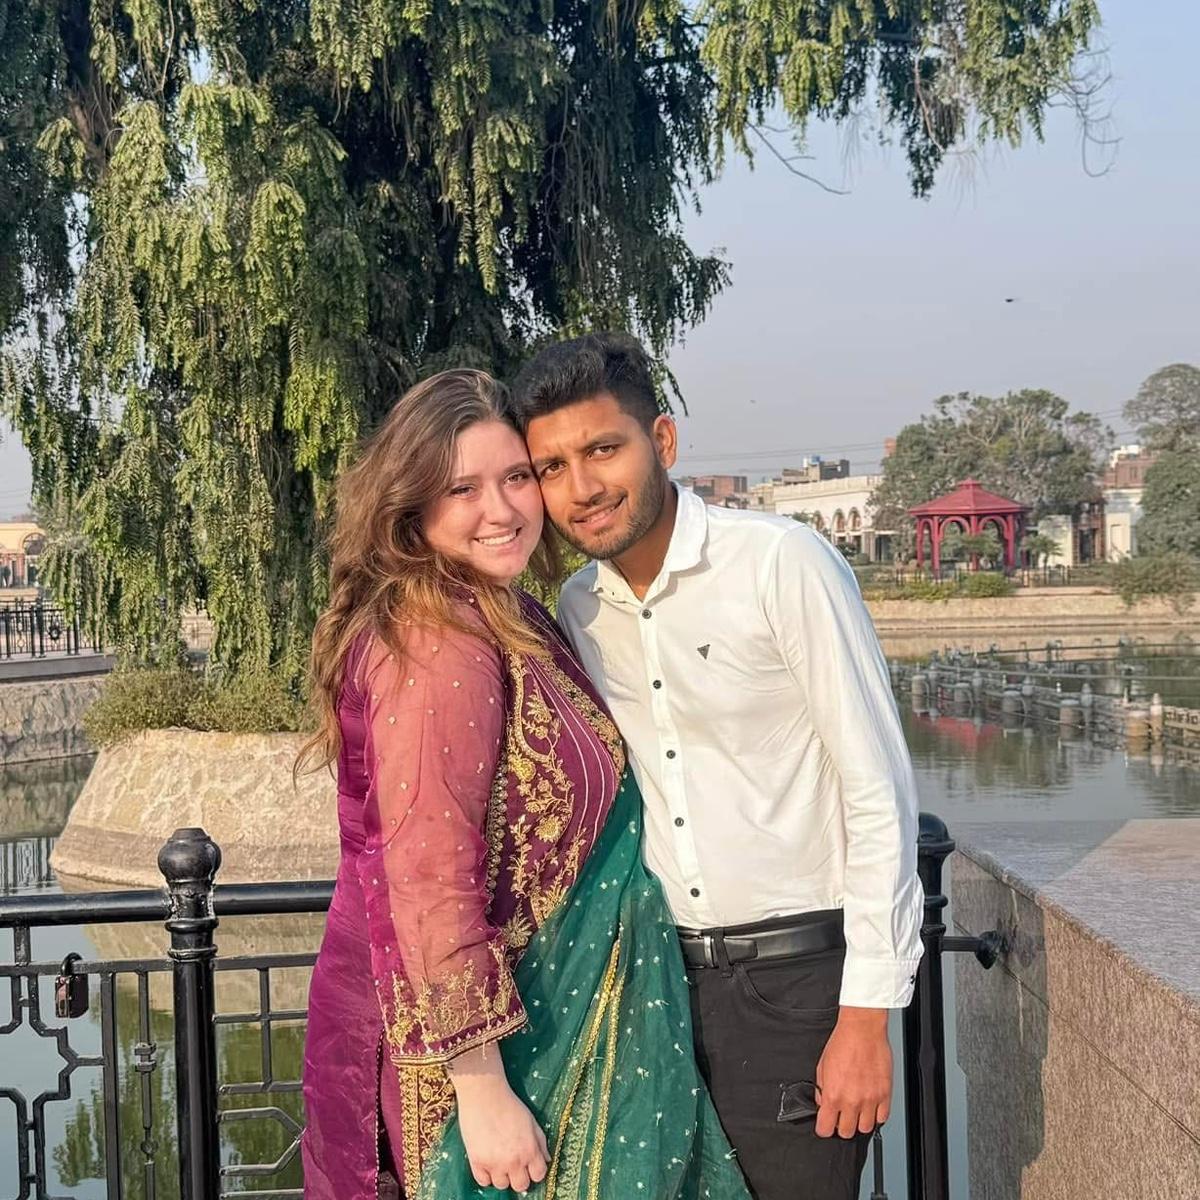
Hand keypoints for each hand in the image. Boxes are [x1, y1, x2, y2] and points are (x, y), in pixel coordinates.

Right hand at [448, 1049, 548, 1191]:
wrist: (484, 1094)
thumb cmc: (509, 1104)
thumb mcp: (531, 1121)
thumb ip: (540, 1142)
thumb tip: (547, 1160)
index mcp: (530, 1150)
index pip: (539, 1176)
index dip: (535, 1170)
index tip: (530, 1165)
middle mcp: (514, 1161)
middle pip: (521, 1185)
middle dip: (519, 1176)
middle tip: (513, 1163)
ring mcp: (494, 1164)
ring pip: (502, 1185)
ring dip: (502, 1175)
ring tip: (499, 1158)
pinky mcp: (477, 1162)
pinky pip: (483, 1182)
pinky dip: (486, 1175)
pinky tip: (487, 1160)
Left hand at [814, 1007, 891, 1138]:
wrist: (862, 1030)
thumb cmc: (842, 1043)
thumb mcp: (822, 1066)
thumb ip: (821, 1089)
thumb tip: (822, 1102)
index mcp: (832, 1094)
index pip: (825, 1129)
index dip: (823, 1128)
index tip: (825, 1124)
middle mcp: (851, 1101)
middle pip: (846, 1132)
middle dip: (841, 1126)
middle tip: (841, 1115)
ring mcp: (870, 1099)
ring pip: (865, 1128)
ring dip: (859, 1122)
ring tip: (856, 1110)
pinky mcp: (885, 1094)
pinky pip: (882, 1117)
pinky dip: (876, 1115)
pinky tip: (870, 1106)